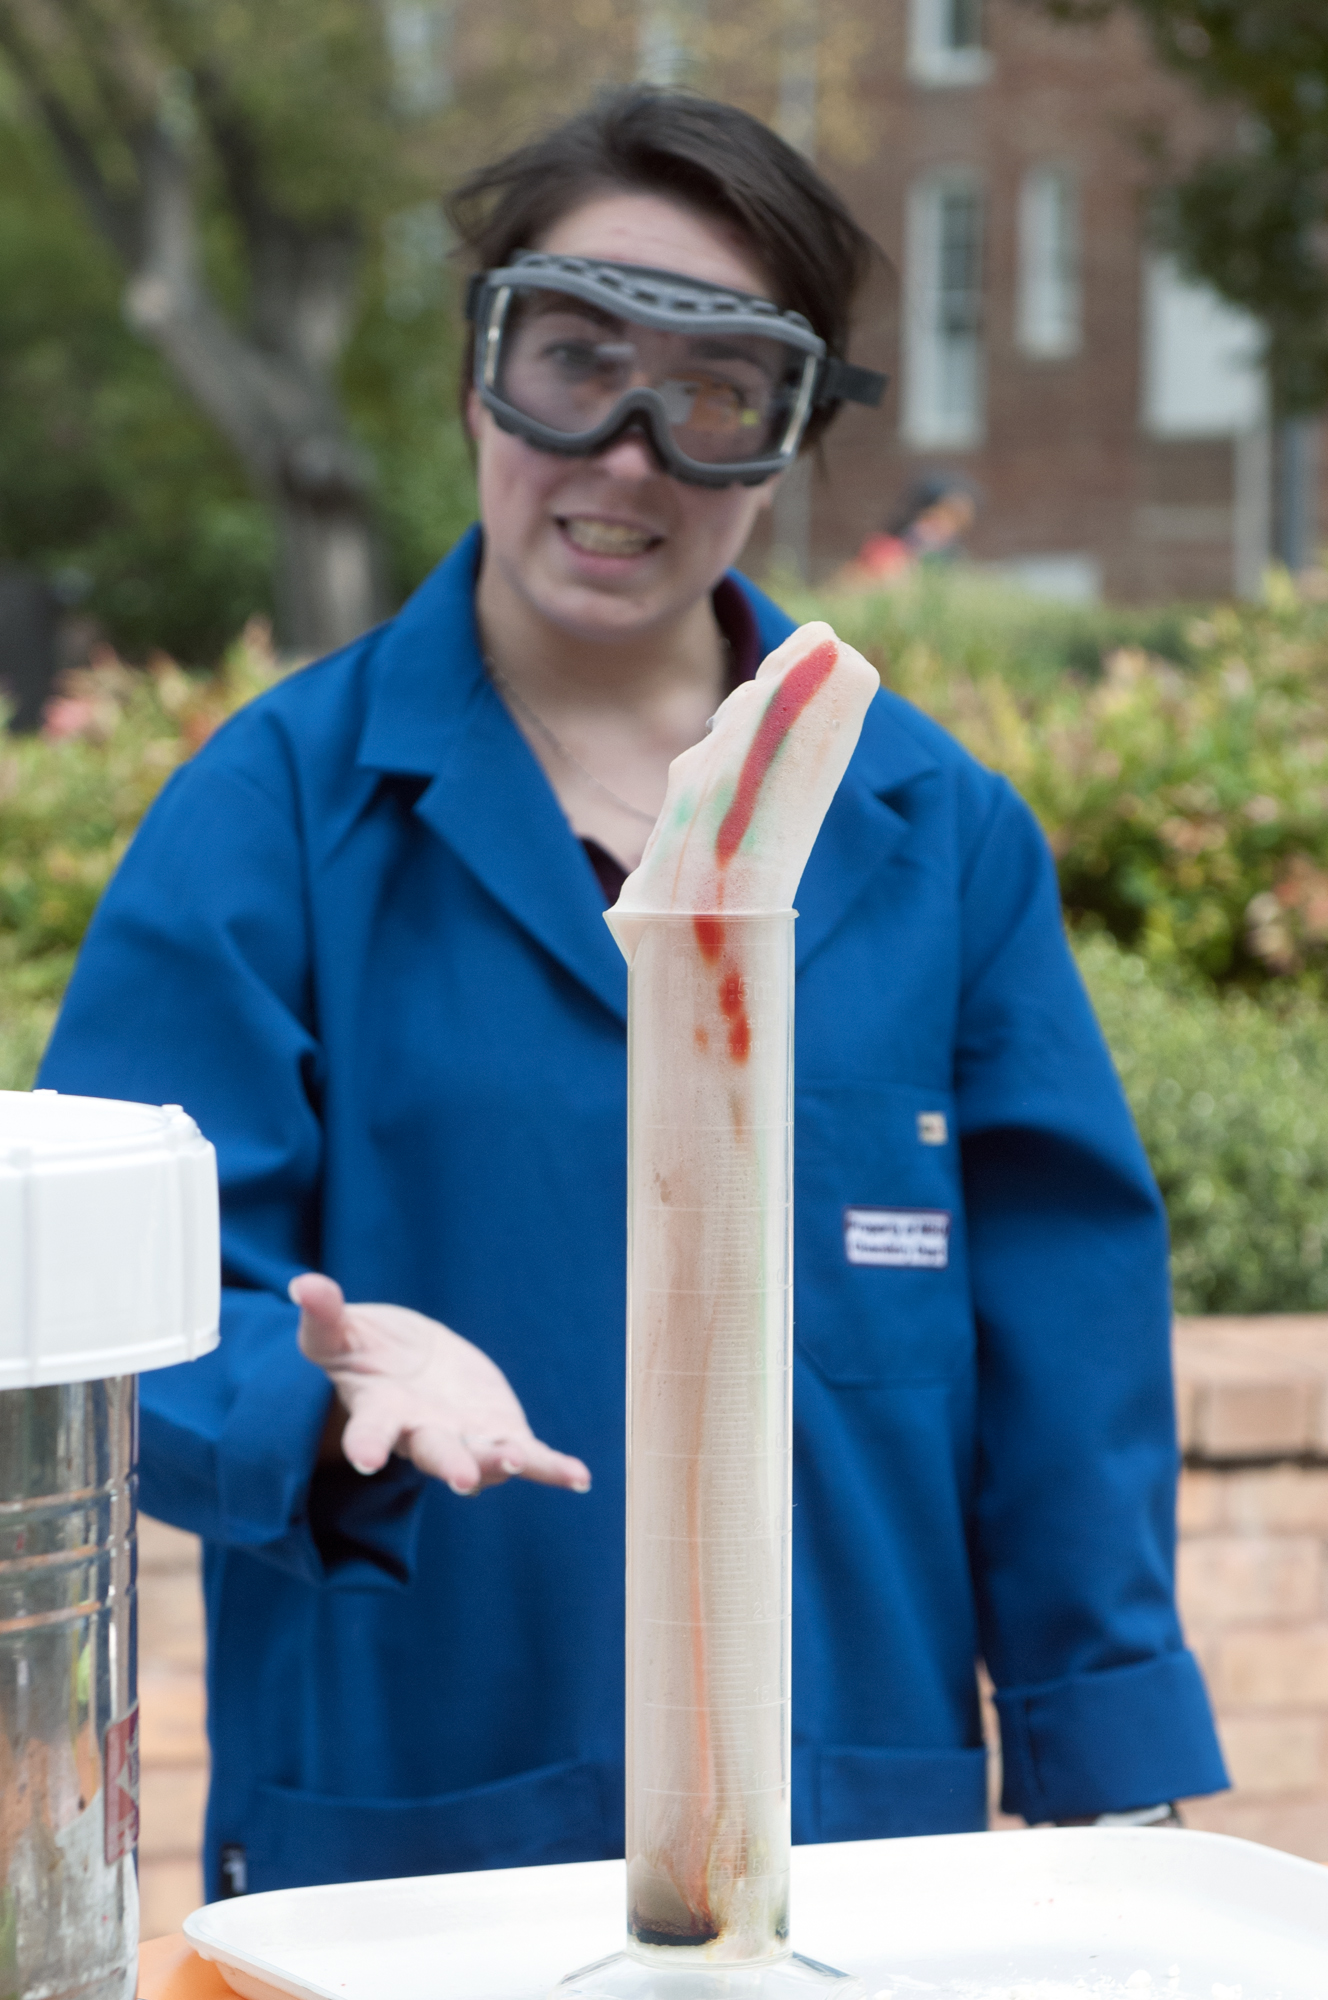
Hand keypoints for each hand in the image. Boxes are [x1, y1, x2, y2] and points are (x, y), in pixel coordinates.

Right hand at [290, 1272, 591, 1497]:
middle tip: (460, 1479)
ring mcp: (464, 1439)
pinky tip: (578, 1478)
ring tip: (519, 1462)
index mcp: (380, 1412)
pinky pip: (529, 1456)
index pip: (370, 1431)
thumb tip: (303, 1285)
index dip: (367, 1444)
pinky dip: (552, 1467)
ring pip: (484, 1461)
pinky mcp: (499, 1434)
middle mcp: (422, 1434)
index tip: (366, 1460)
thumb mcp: (339, 1332)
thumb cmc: (364, 1352)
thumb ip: (324, 1314)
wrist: (405, 1365)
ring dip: (501, 1463)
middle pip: (434, 1453)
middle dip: (449, 1464)